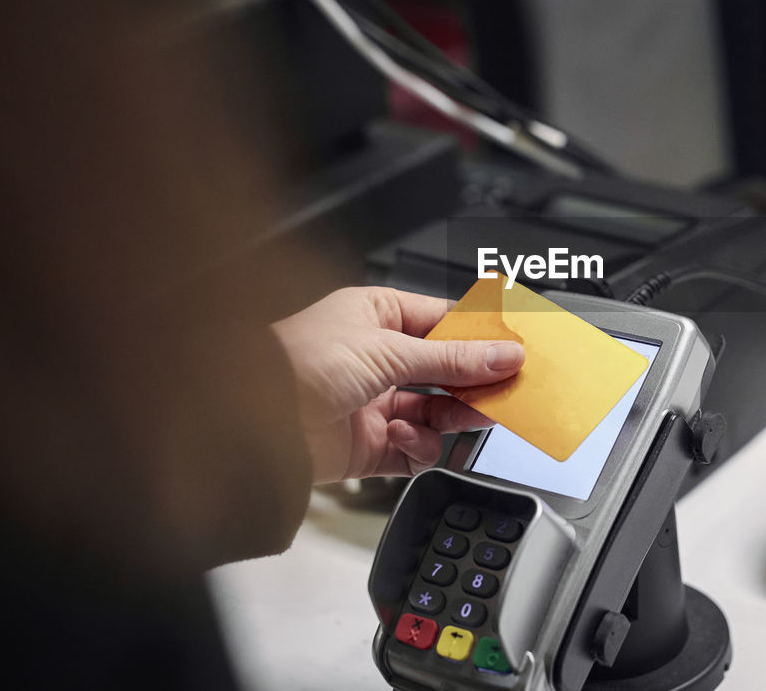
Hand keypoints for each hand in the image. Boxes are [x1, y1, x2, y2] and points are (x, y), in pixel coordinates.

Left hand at [271, 287, 524, 483]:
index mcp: (378, 316)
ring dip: (454, 415)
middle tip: (506, 390)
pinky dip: (420, 447)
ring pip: (437, 412)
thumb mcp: (388, 351)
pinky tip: (410, 438)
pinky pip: (414, 449)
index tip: (516, 350)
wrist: (249, 422)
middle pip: (446, 370)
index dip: (482, 337)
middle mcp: (377, 357)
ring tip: (469, 417)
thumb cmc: (299, 363)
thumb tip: (504, 354)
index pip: (445, 323)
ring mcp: (373, 402)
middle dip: (475, 382)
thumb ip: (453, 359)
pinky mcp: (368, 445)